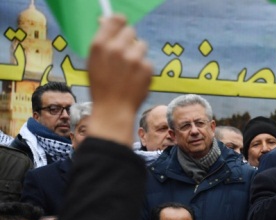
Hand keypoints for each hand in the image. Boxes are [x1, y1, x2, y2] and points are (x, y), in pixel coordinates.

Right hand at [88, 15, 151, 145]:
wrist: (113, 110)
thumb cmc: (101, 87)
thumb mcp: (94, 62)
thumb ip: (102, 41)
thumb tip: (107, 20)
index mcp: (100, 45)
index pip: (116, 20)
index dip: (120, 22)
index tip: (122, 26)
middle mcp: (116, 48)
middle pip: (131, 31)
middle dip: (129, 41)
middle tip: (126, 55)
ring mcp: (133, 58)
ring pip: (142, 45)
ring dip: (138, 54)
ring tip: (130, 70)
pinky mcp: (147, 68)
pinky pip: (148, 61)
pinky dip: (144, 69)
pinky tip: (136, 80)